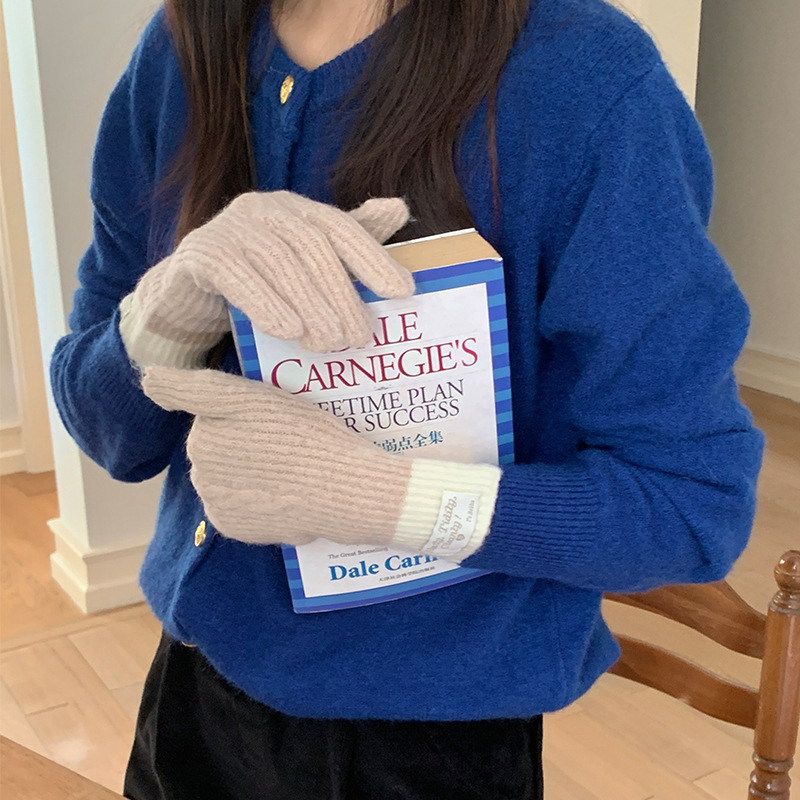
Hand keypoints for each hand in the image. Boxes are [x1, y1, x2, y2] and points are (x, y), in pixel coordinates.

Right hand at [120, 192, 413, 368]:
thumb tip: (399, 207)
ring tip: (331, 344)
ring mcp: (227, 226)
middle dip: (341, 294)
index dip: (373, 258)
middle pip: (311, 247)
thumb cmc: (255, 286)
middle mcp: (263, 208)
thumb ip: (346, 243)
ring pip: (277, 262)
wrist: (185, 300)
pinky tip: (287, 331)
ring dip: (310, 306)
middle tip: (361, 337)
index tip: (403, 293)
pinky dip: (264, 303)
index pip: (340, 228)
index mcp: (295, 210)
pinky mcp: (198, 253)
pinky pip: (235, 275)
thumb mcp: (303, 269)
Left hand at [142, 366, 413, 546]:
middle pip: (215, 444)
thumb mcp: (253, 397)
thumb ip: (193, 388)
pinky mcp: (230, 526)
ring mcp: (213, 499)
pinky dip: (252, 501)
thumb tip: (147, 379)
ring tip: (288, 470)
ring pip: (223, 476)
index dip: (234, 411)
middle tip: (284, 442)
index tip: (263, 420)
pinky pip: (233, 507)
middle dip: (241, 442)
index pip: (205, 409)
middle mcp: (199, 464)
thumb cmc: (307, 436)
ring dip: (247, 472)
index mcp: (204, 428)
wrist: (344, 491)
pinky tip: (282, 494)